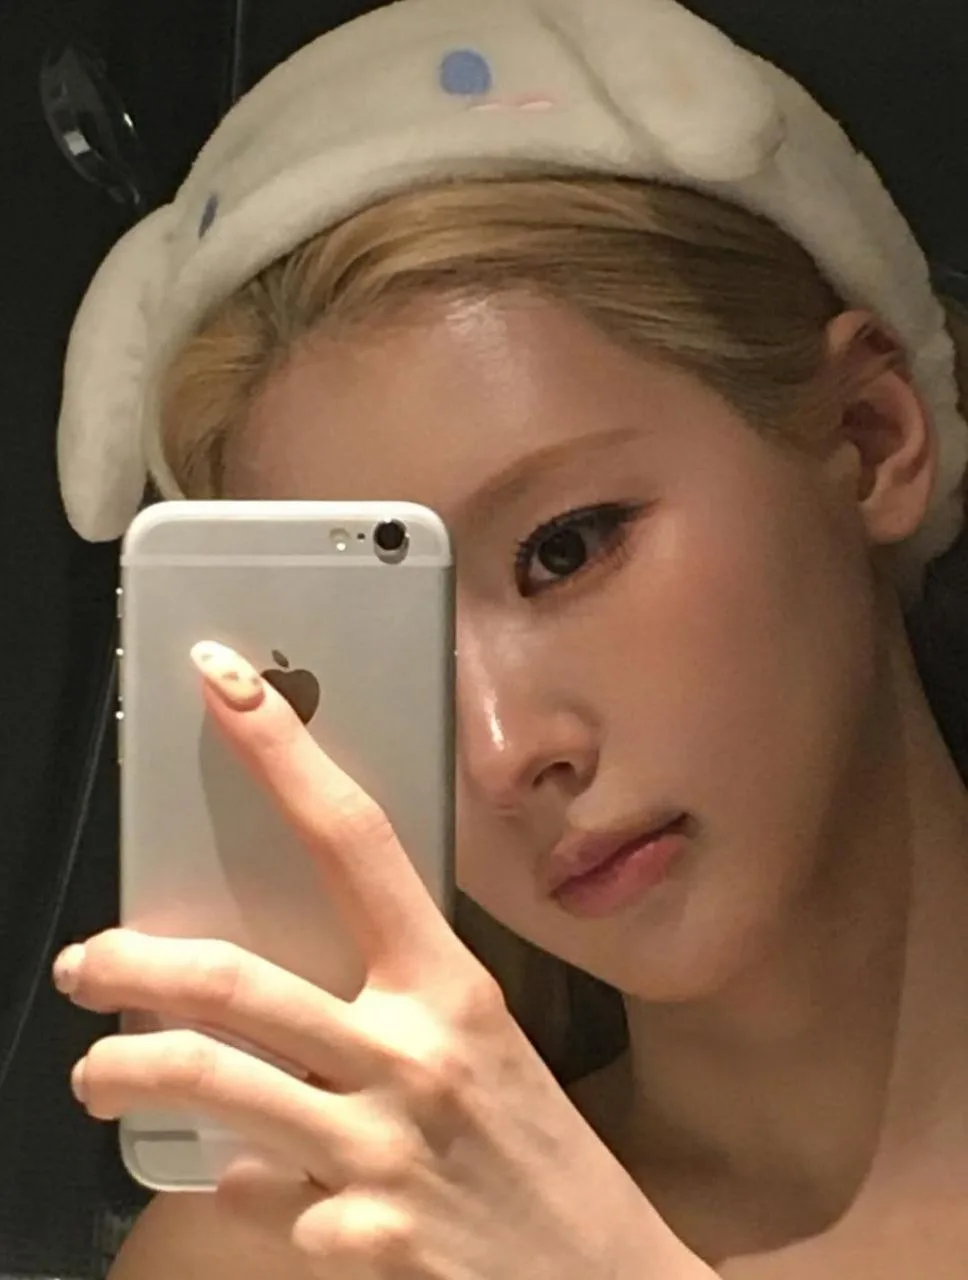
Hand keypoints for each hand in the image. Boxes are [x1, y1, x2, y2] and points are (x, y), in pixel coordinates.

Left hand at [54, 641, 710, 1279]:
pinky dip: (242, 1186)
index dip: (284, 751)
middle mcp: (412, 1055)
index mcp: (450, 988)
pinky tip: (254, 1188)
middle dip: (139, 962)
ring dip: (131, 1073)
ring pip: (214, 1085)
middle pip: (240, 980)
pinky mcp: (359, 1239)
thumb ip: (390, 1017)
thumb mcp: (484, 1052)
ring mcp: (381, 1149)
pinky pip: (256, 1198)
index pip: (355, 837)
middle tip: (89, 958)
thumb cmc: (541, 1155)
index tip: (226, 682)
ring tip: (95, 1071)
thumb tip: (286, 1009)